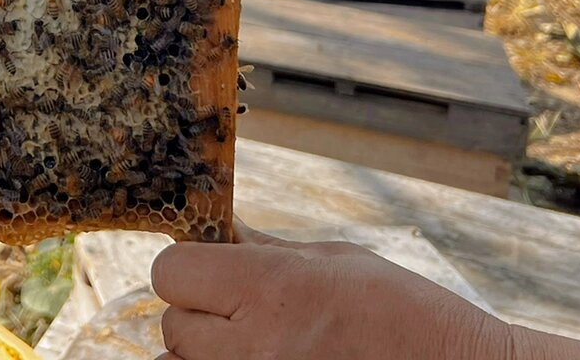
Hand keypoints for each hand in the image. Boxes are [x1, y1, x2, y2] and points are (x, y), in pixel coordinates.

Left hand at [152, 224, 579, 359]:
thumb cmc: (409, 317)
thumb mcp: (340, 262)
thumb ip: (269, 251)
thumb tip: (223, 232)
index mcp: (271, 287)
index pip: (171, 272)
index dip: (189, 269)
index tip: (210, 272)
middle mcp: (255, 343)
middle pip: (172, 327)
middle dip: (201, 318)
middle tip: (244, 315)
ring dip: (211, 355)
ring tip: (263, 344)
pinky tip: (276, 358)